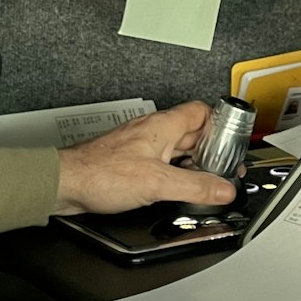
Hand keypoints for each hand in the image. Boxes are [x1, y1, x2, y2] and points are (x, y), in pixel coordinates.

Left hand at [54, 102, 235, 214]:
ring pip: (177, 150)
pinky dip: (174, 175)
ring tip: (204, 183)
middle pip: (193, 134)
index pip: (202, 111)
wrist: (66, 183)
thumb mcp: (158, 182)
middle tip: (224, 170)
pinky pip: (162, 164)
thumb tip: (223, 188)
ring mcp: (141, 147)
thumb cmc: (100, 173)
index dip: (221, 124)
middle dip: (210, 151)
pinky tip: (175, 189)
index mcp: (163, 126)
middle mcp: (152, 132)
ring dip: (192, 165)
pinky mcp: (130, 163)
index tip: (234, 143)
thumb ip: (195, 185)